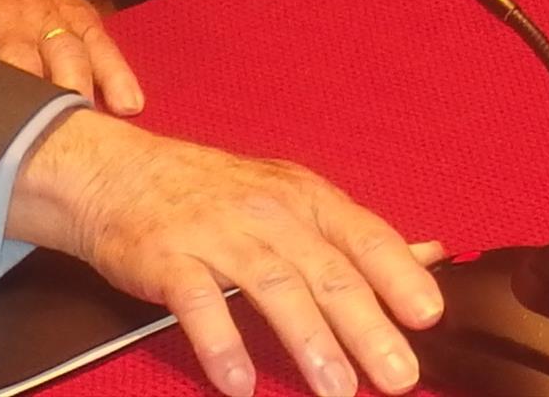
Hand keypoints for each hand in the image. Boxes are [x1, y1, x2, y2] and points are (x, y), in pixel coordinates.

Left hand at [0, 0, 142, 112]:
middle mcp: (7, 18)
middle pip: (22, 63)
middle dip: (30, 99)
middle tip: (36, 142)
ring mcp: (46, 17)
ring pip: (67, 54)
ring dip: (77, 88)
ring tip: (82, 123)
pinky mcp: (76, 14)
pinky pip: (103, 44)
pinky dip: (118, 73)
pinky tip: (127, 104)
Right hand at [10, 109, 447, 396]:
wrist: (118, 173)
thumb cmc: (215, 194)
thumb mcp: (293, 199)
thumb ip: (355, 235)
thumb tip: (430, 253)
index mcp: (308, 199)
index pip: (367, 237)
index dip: (400, 275)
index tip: (430, 315)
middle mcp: (272, 214)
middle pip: (329, 273)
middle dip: (368, 328)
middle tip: (398, 377)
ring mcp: (219, 235)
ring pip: (275, 289)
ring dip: (309, 343)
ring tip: (337, 390)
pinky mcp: (169, 258)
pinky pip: (201, 304)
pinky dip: (222, 344)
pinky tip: (241, 384)